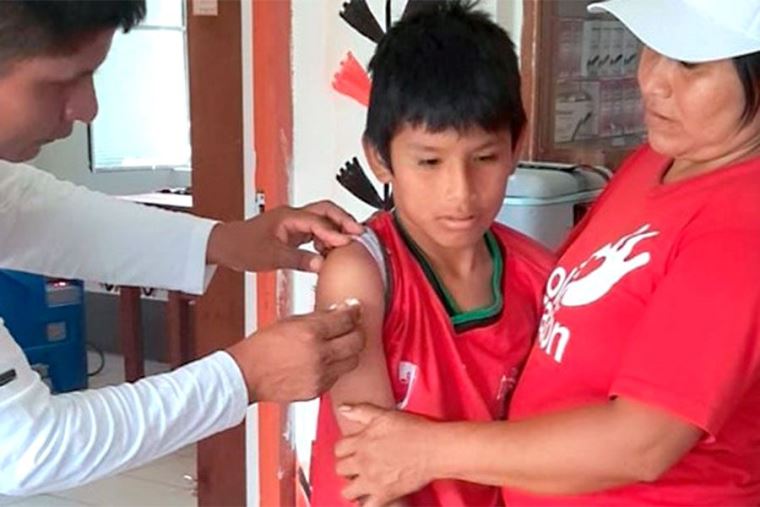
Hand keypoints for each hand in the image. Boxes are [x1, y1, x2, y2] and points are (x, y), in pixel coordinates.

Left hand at [207, 201, 363, 272]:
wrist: (225, 245)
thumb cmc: (242, 246)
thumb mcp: (271, 256)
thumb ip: (298, 259)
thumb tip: (321, 264)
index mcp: (289, 217)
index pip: (318, 221)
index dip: (335, 232)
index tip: (348, 242)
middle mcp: (293, 216)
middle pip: (327, 210)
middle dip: (344, 220)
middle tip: (360, 233)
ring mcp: (294, 223)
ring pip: (323, 219)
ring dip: (337, 228)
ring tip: (348, 242)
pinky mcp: (293, 231)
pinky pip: (316, 229)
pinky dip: (327, 237)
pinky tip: (329, 249)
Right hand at [227, 301, 364, 402]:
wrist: (246, 375)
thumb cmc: (261, 348)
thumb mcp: (289, 321)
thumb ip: (317, 317)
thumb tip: (338, 311)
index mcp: (311, 333)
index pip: (346, 319)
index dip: (354, 311)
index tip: (355, 308)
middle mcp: (319, 355)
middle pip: (357, 341)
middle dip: (358, 331)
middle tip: (354, 326)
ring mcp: (320, 375)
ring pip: (352, 361)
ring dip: (350, 351)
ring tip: (341, 344)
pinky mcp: (318, 391)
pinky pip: (337, 376)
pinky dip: (336, 367)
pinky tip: (326, 361)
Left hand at [335, 404, 435, 505]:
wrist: (434, 448)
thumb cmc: (414, 431)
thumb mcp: (385, 414)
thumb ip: (361, 411)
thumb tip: (344, 408)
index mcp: (362, 441)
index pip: (338, 449)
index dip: (344, 450)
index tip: (351, 451)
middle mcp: (363, 462)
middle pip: (340, 469)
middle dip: (347, 468)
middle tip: (357, 467)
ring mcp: (372, 480)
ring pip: (347, 491)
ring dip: (353, 488)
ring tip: (362, 484)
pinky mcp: (385, 494)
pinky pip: (367, 506)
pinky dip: (368, 504)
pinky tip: (373, 498)